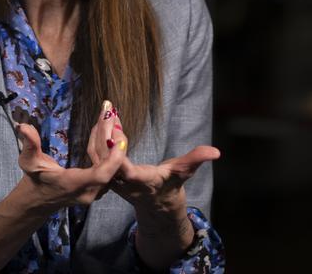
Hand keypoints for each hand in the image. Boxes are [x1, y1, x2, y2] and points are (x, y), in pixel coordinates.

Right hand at [16, 115, 124, 211]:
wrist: (38, 200)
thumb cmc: (34, 179)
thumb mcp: (28, 161)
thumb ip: (29, 144)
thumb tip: (24, 127)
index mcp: (72, 184)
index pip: (100, 175)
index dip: (113, 159)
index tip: (119, 139)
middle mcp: (88, 192)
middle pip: (111, 169)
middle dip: (116, 144)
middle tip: (114, 117)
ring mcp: (95, 192)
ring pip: (113, 169)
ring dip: (116, 146)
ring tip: (113, 120)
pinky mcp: (98, 189)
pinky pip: (110, 170)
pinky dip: (112, 152)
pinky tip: (109, 132)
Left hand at [105, 111, 219, 214]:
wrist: (156, 203)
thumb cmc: (171, 184)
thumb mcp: (185, 171)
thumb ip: (197, 159)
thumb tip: (216, 152)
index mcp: (139, 181)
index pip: (122, 167)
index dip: (116, 148)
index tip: (116, 125)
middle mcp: (120, 181)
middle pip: (104, 157)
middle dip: (104, 131)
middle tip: (108, 108)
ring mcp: (110, 178)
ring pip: (96, 154)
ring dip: (98, 130)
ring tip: (105, 109)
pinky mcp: (105, 172)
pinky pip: (95, 154)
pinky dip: (97, 135)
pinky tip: (102, 120)